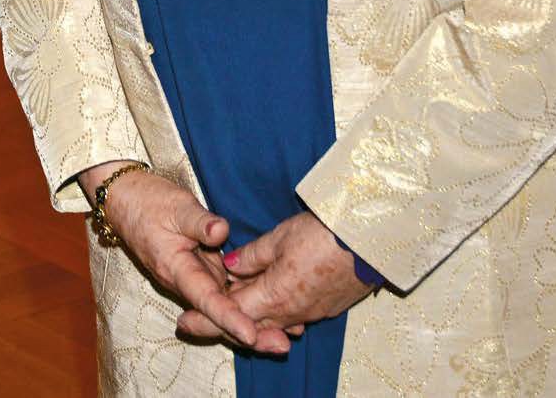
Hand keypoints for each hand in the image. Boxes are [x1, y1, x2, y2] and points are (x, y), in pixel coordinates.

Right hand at [78, 162, 290, 354]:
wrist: (129, 201)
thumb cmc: (151, 202)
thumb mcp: (176, 206)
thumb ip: (199, 221)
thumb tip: (222, 231)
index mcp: (177, 269)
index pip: (207, 299)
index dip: (229, 318)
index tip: (251, 334)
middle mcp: (188, 280)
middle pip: (220, 312)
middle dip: (250, 331)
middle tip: (283, 345)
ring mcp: (196, 275)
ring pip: (226, 304)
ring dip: (253, 320)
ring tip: (288, 334)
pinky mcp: (203, 267)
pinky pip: (226, 290)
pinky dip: (246, 301)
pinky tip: (272, 308)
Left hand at [177, 212, 371, 339]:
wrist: (371, 239)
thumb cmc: (324, 233)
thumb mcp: (281, 236)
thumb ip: (252, 254)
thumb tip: (229, 265)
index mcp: (273, 296)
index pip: (231, 312)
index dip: (206, 316)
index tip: (184, 321)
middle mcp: (290, 312)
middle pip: (249, 323)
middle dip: (223, 323)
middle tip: (196, 323)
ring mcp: (311, 312)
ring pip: (272, 321)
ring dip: (252, 318)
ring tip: (234, 311)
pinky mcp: (328, 307)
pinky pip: (294, 316)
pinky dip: (276, 313)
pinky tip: (272, 304)